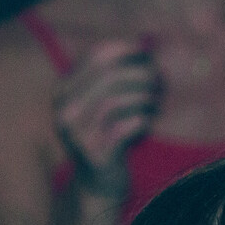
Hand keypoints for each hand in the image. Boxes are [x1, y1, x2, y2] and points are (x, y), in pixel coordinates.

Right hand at [54, 38, 160, 200]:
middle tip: (161, 78)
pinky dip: (142, 120)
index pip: (94, 57)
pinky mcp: (95, 154)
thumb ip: (120, 73)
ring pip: (116, 100)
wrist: (97, 185)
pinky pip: (125, 127)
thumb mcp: (106, 102)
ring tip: (157, 100)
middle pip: (108, 77)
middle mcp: (65, 112)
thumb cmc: (108, 136)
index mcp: (64, 92)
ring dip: (144, 96)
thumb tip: (149, 39)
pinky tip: (149, 121)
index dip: (124, 49)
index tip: (148, 51)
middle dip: (140, 73)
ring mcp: (78, 134)